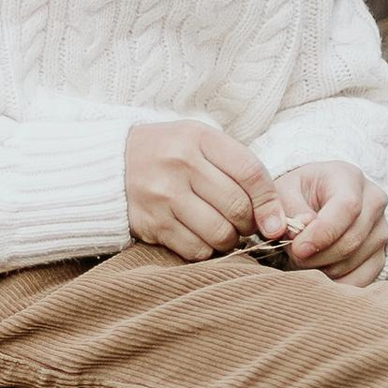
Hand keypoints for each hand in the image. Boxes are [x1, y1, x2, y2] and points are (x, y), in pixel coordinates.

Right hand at [124, 116, 278, 261]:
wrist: (111, 165)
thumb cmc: (170, 155)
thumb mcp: (202, 144)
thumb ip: (240, 171)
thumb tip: (276, 221)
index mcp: (199, 138)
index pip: (250, 172)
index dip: (270, 201)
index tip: (275, 220)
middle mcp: (180, 163)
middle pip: (237, 207)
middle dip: (250, 224)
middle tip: (244, 224)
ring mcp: (163, 195)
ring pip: (219, 233)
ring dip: (230, 240)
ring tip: (223, 231)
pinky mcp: (151, 223)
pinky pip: (196, 249)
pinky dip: (206, 250)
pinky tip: (200, 237)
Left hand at [266, 159, 387, 283]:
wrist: (317, 200)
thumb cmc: (298, 194)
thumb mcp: (284, 191)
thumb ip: (288, 209)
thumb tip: (298, 234)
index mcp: (349, 177)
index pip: (347, 207)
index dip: (323, 232)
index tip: (298, 248)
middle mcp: (374, 200)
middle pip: (352, 238)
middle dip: (318, 255)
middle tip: (294, 256)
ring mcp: (382, 229)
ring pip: (354, 261)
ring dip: (323, 269)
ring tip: (304, 258)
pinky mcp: (382, 253)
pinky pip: (363, 278)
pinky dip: (338, 283)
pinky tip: (319, 276)